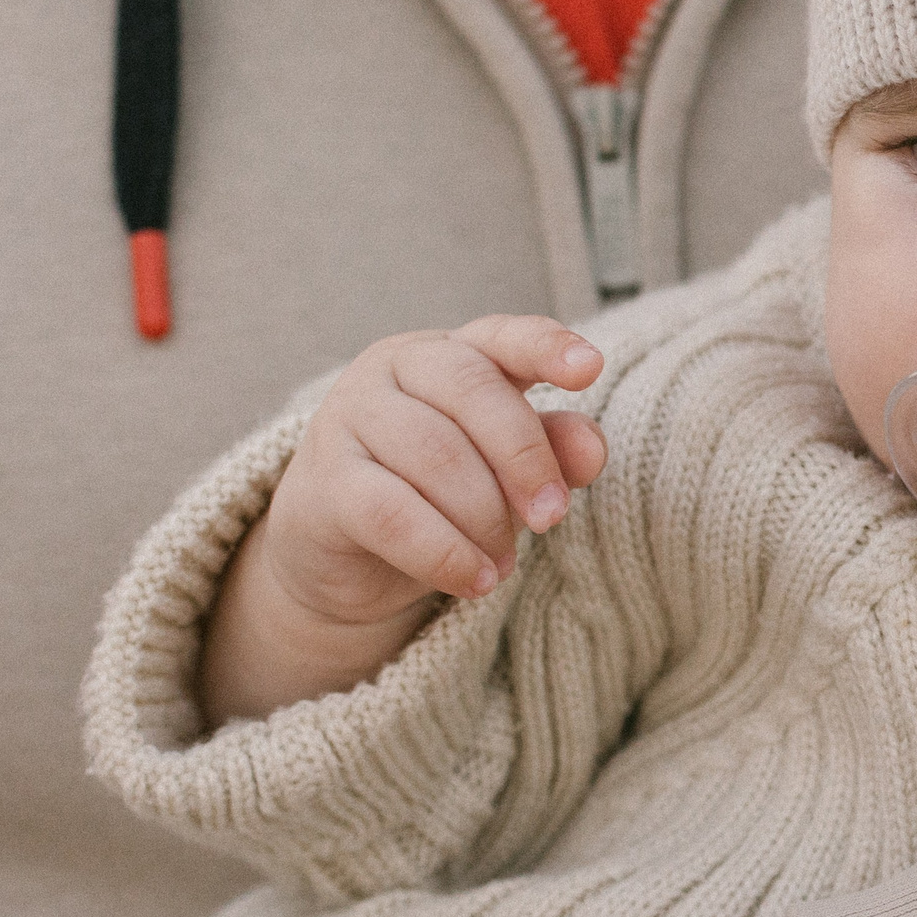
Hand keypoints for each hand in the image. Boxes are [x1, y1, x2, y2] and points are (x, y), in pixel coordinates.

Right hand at [201, 316, 606, 721]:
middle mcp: (393, 369)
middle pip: (473, 391)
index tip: (590, 368)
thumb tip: (592, 448)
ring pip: (436, 455)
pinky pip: (393, 514)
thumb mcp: (507, 472)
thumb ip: (553, 451)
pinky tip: (477, 581)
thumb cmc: (441, 494)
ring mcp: (348, 417)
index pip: (501, 335)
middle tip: (551, 518)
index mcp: (451, 353)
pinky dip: (446, 553)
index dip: (545, 346)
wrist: (345, 556)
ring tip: (504, 562)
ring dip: (485, 518)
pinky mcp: (324, 482)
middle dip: (524, 459)